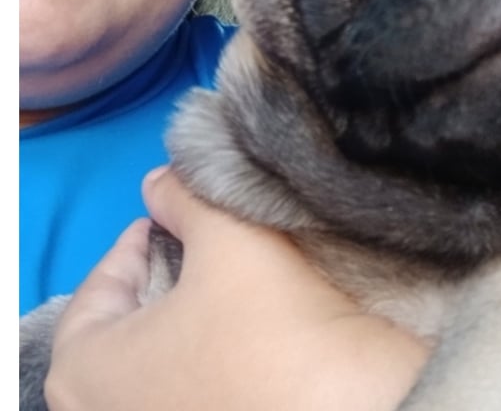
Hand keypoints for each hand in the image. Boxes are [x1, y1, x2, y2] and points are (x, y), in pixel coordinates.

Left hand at [45, 168, 427, 410]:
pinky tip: (245, 325)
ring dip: (187, 312)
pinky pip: (185, 383)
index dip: (139, 239)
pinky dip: (205, 351)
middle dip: (162, 276)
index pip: (100, 286)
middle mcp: (104, 409)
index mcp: (84, 369)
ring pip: (157, 355)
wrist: (348, 402)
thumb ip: (183, 194)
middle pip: (128, 321)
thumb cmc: (267, 323)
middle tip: (201, 241)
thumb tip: (161, 181)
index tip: (174, 214)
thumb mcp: (227, 235)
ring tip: (228, 276)